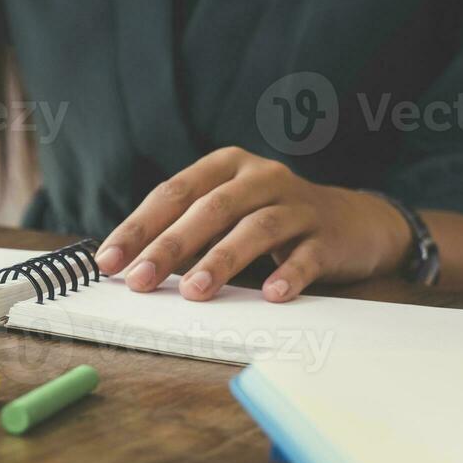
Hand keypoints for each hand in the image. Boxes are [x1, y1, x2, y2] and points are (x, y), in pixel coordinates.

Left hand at [95, 147, 413, 302]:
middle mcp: (260, 177)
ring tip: (194, 292)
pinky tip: (270, 295)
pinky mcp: (327, 235)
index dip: (138, 227)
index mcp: (224, 167)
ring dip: (221, 261)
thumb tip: (126, 270)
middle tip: (140, 281)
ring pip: (255, 228)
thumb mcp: (224, 216)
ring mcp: (297, 204)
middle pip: (209, 209)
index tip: (108, 261)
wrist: (354, 223)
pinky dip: (288, 275)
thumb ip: (182, 235)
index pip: (172, 193)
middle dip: (169, 247)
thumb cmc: (270, 223)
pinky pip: (306, 256)